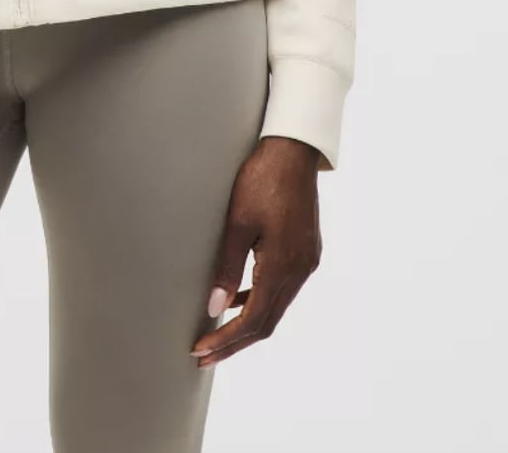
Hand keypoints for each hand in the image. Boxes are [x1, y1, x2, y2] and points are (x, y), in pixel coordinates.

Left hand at [189, 135, 322, 366]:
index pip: (254, 320)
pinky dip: (260, 300)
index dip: (226, 340)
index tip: (200, 350)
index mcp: (283, 266)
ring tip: (217, 336)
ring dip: (247, 324)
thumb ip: (228, 267)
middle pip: (267, 322)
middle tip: (203, 356)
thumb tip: (215, 307)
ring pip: (276, 307)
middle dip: (234, 342)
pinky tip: (239, 299)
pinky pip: (282, 289)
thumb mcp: (238, 222)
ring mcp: (306, 262)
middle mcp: (300, 271)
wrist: (293, 152)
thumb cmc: (262, 179)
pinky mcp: (306, 252)